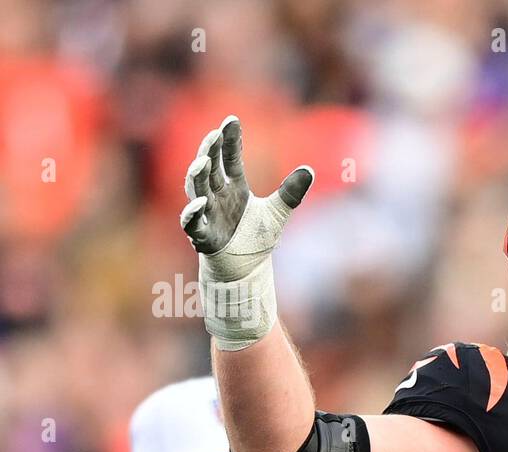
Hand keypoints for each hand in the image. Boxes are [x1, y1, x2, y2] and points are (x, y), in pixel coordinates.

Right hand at [179, 116, 313, 348]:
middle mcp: (216, 197)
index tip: (232, 120)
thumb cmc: (256, 239)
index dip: (229, 140)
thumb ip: (290, 192)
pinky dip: (193, 213)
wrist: (246, 270)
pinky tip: (199, 203)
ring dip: (197, 176)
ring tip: (201, 162)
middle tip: (214, 135)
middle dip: (209, 152)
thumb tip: (309, 170)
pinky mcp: (202, 236)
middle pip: (209, 168)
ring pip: (196, 190)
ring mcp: (207, 215)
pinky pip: (192, 222)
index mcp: (233, 187)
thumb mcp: (277, 212)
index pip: (229, 158)